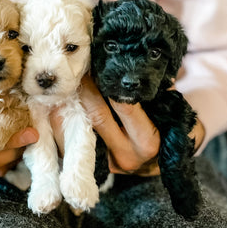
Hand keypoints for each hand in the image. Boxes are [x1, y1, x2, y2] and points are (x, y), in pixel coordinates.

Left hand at [51, 76, 205, 175]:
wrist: (163, 162)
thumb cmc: (168, 129)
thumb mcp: (170, 109)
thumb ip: (157, 89)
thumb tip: (140, 61)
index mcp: (147, 141)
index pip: (125, 107)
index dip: (109, 84)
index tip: (98, 65)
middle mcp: (127, 156)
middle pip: (97, 118)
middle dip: (84, 90)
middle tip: (75, 69)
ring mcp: (108, 164)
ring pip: (77, 133)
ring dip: (65, 107)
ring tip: (60, 84)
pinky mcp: (94, 166)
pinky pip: (71, 145)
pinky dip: (60, 125)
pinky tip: (55, 106)